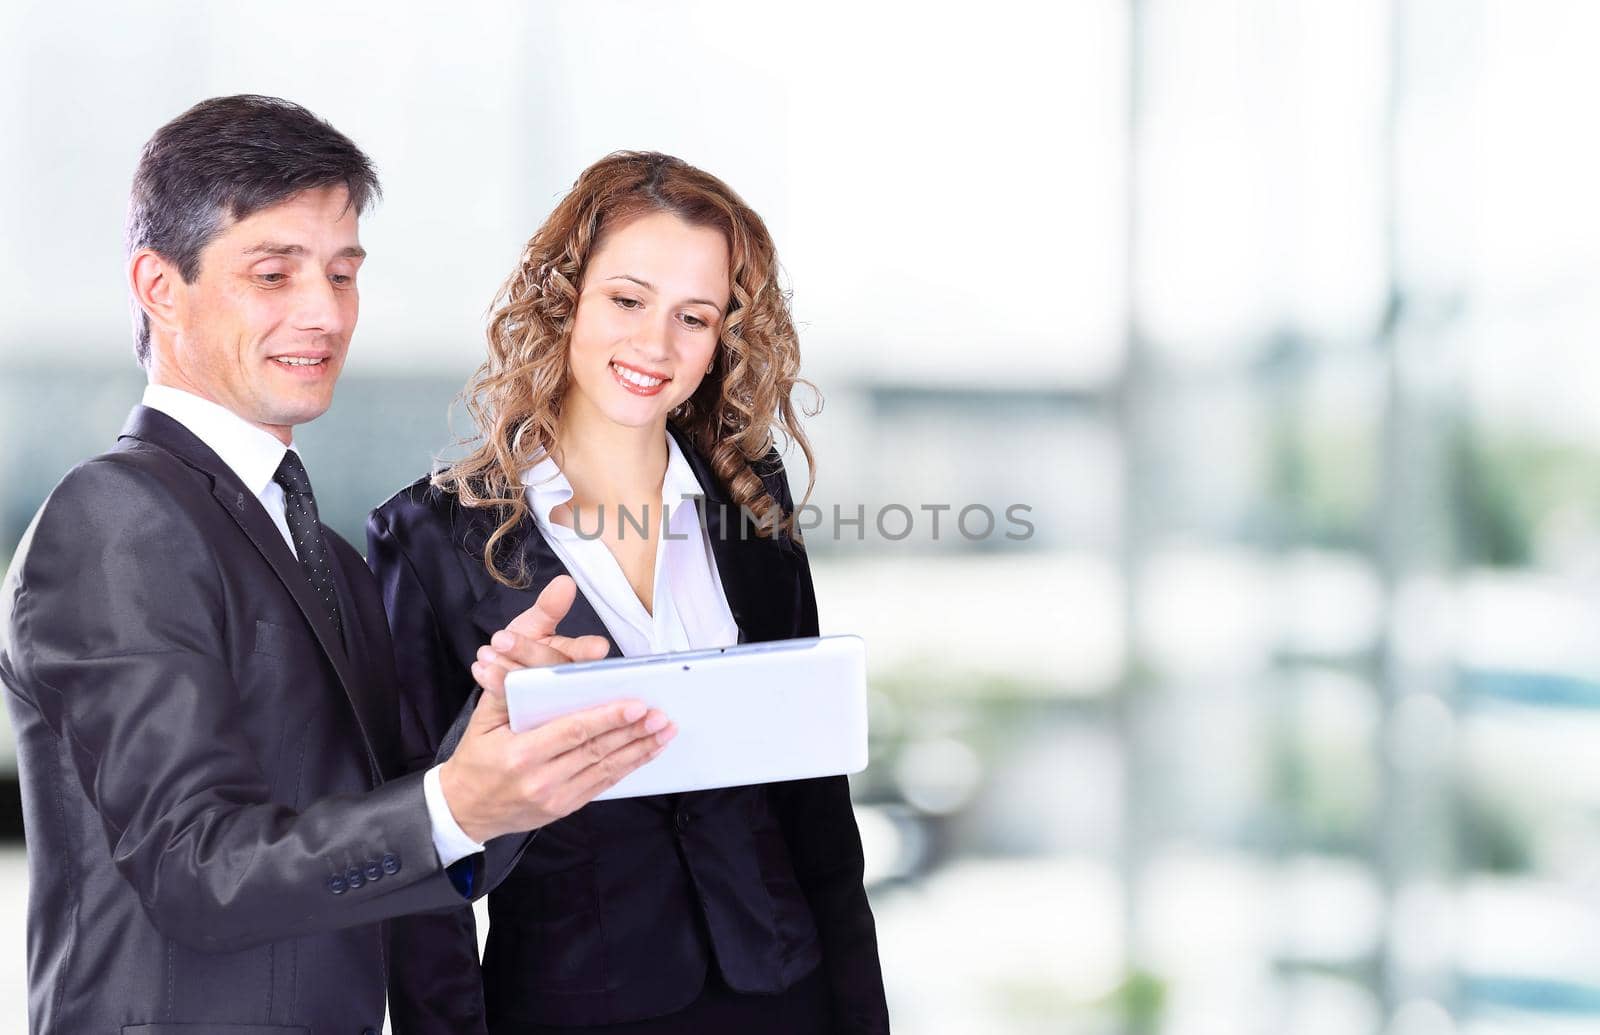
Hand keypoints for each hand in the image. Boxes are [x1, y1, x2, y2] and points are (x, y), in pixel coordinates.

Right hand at [438, 576, 674, 841]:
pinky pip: (602, 785)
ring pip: (606, 769)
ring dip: (639, 749)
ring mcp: (555, 798)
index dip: (607, 717)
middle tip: (661, 714)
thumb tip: (527, 662)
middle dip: (633, 732)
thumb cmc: (475, 758)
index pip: (573, 731)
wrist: (464, 809)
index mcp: (521, 754)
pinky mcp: (564, 807)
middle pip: (597, 751)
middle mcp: (541, 779)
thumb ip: (507, 691)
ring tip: (664, 731)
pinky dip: (627, 767)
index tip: (635, 704)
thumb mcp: (482, 720)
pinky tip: (646, 752)